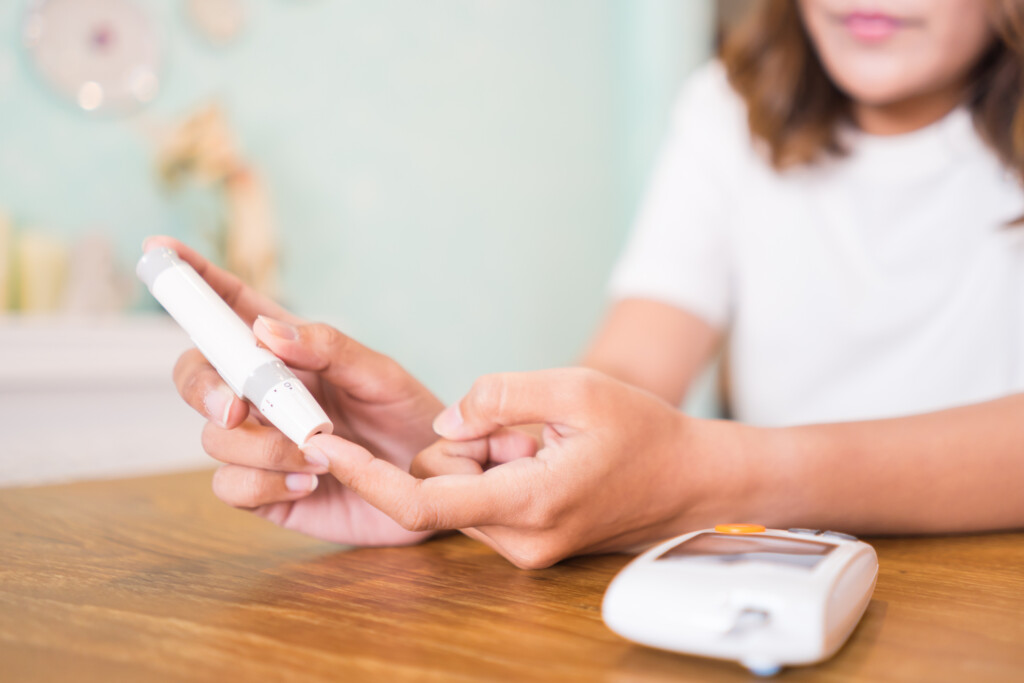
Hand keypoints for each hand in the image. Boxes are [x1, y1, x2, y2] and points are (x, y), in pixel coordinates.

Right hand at [148, 236, 444, 545]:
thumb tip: (264, 331)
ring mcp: (260, 444)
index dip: (192, 278)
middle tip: (234, 407)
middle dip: (202, 387)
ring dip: (261, 446)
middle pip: (196, 375)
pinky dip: (264, 483)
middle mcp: (263, 395)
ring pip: (214, 436)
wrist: (439, 486)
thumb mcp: (380, 374)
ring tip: (321, 456)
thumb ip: (327, 347)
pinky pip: (231, 486)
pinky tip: (310, 483)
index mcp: (288, 353)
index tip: (157, 247)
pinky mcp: (266, 491)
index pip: (230, 309)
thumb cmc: (410, 418)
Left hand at [302, 368, 760, 567]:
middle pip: (439, 483)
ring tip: (543, 440)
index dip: (363, 472)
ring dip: (483, 453)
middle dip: (461, 442)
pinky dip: (494, 466)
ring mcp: (522, 547)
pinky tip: (541, 453)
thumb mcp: (576, 390)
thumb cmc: (645, 434)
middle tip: (522, 424)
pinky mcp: (525, 541)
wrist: (690, 481)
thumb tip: (447, 416)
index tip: (322, 444)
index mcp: (527, 504)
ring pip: (458, 488)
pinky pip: (480, 495)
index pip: (419, 501)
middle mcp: (516, 540)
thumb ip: (500, 395)